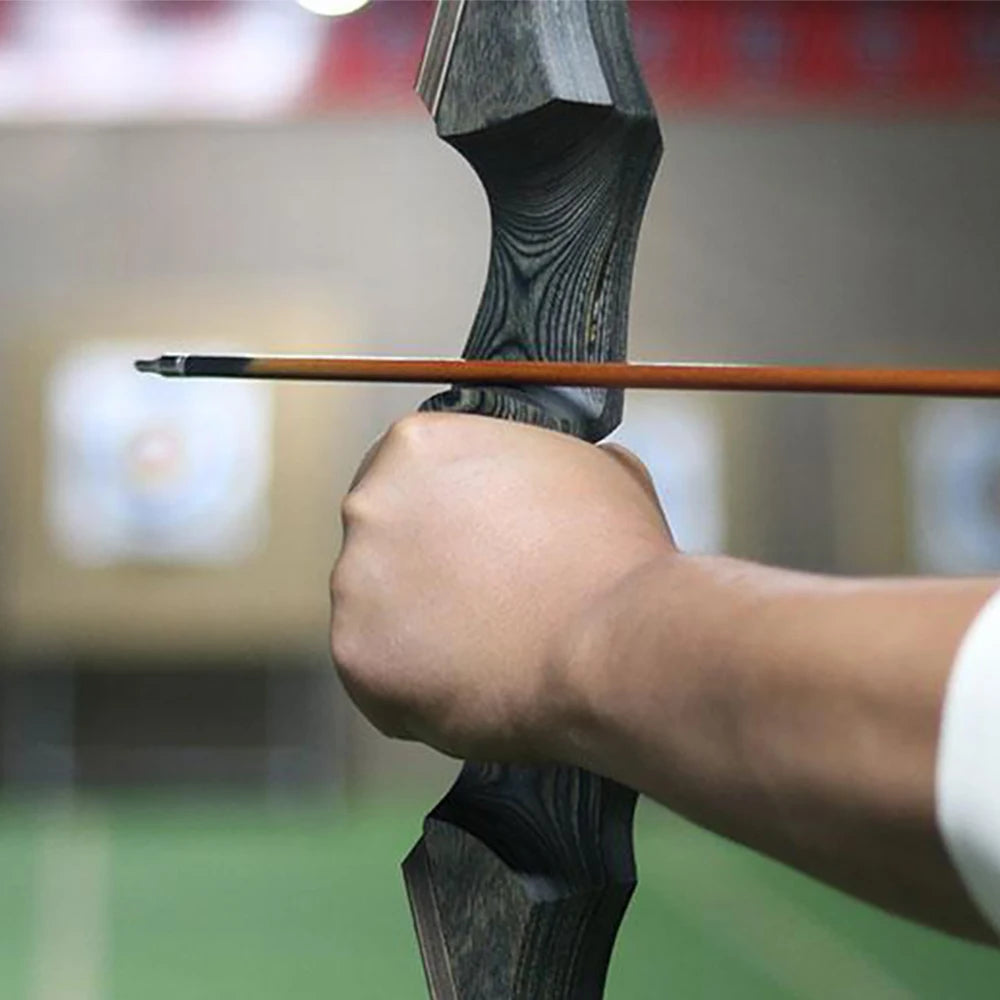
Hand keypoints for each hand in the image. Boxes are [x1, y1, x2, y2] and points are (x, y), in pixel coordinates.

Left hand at [330, 412, 672, 761]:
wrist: (612, 645)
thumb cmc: (612, 558)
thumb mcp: (594, 470)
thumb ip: (543, 465)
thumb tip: (550, 485)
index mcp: (418, 446)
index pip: (406, 478)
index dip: (443, 517)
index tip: (470, 549)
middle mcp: (369, 504)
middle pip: (382, 543)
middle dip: (424, 573)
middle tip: (482, 604)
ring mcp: (352, 581)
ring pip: (375, 613)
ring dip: (418, 632)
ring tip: (487, 651)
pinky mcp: (354, 654)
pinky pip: (377, 675)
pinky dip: (413, 688)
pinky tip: (470, 686)